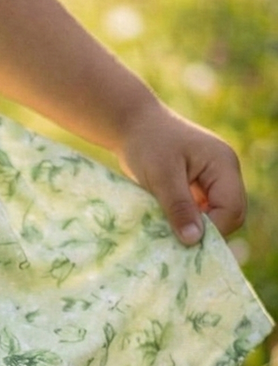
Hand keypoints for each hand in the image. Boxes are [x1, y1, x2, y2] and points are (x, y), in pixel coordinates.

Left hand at [118, 104, 246, 244]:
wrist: (132, 124)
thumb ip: (179, 207)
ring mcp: (214, 179)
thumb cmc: (147, 143)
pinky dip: (187, 221)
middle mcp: (225, 172)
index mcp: (223, 164)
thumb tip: (194, 240)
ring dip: (195, 227)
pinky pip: (201, 211)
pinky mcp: (199, 186)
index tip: (183, 240)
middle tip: (176, 241)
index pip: (232, 208)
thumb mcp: (161, 176)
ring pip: (216, 215)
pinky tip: (168, 224)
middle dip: (206, 231)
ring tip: (170, 233)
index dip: (212, 229)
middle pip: (230, 214)